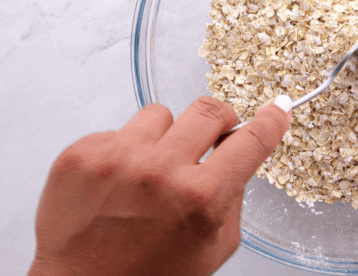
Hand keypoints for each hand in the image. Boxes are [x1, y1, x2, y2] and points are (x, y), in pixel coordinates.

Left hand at [28, 95, 291, 275]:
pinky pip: (116, 131)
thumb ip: (231, 199)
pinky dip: (124, 151)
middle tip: (213, 137)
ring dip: (165, 137)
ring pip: (159, 114)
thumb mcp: (213, 248)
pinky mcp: (80, 155)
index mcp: (200, 198)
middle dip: (219, 121)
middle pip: (208, 111)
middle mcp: (159, 171)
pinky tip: (118, 183)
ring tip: (152, 170)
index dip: (270, 121)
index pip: (250, 141)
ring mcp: (116, 159)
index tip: (276, 110)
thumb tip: (237, 156)